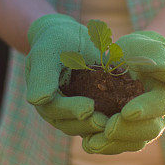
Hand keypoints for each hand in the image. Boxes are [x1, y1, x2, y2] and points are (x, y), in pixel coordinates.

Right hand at [25, 14, 106, 135]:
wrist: (71, 36)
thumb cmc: (56, 40)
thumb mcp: (47, 51)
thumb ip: (42, 74)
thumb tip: (36, 100)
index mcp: (43, 98)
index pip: (55, 109)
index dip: (71, 111)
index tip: (88, 108)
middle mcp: (58, 110)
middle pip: (70, 124)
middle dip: (88, 124)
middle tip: (106, 122)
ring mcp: (75, 112)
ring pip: (86, 126)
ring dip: (101, 127)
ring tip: (117, 122)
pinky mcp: (94, 110)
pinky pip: (102, 118)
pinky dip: (113, 119)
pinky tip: (128, 115)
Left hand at [81, 31, 164, 154]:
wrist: (130, 57)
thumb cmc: (144, 50)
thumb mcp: (152, 50)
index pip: (160, 105)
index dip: (145, 109)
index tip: (128, 111)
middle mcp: (157, 116)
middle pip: (148, 130)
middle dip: (127, 131)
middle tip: (107, 128)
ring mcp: (140, 126)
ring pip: (131, 143)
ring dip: (112, 145)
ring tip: (92, 143)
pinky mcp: (123, 131)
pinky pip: (116, 144)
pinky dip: (102, 146)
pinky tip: (86, 143)